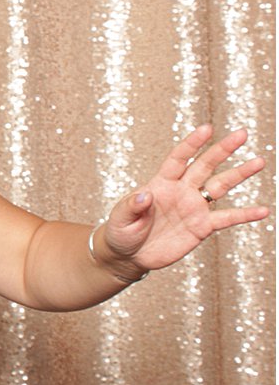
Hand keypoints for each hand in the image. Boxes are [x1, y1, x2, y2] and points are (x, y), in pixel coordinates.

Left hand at [100, 125, 268, 275]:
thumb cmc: (122, 231)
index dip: (191, 144)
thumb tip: (145, 194)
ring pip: (220, 186)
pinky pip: (226, 219)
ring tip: (259, 161)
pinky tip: (263, 210)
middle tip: (242, 134)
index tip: (207, 129)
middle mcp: (181, 191)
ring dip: (239, 174)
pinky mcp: (202, 227)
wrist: (130, 255)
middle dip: (222, 150)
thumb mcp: (120, 218)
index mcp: (160, 183)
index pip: (178, 158)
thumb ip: (132, 206)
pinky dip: (245, 215)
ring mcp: (194, 207)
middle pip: (205, 165)